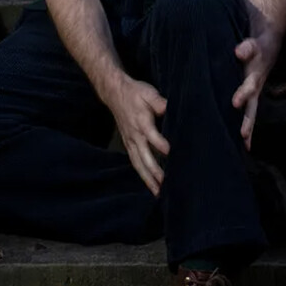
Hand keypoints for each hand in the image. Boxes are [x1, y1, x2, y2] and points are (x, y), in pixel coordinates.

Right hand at [105, 75, 168, 195]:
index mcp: (141, 122)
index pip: (152, 137)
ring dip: (148, 179)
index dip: (161, 145)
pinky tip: (151, 185)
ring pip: (139, 164)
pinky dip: (143, 175)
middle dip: (155, 172)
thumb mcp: (149, 93)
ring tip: (158, 193)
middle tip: (166, 185)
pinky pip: (135, 163)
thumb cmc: (135, 93)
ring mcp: (130, 142)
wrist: (114, 93)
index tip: (171, 154)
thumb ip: (160, 102)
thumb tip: (171, 109)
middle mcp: (135, 135)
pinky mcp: (128, 145)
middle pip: (145, 158)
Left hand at [232, 33, 280, 149]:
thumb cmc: (258, 47)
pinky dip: (247, 127)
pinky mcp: (249, 96)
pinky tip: (243, 142)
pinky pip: (248, 113)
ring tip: (245, 146)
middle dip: (248, 121)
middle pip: (252, 108)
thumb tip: (239, 52)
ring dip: (248, 129)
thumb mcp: (253, 44)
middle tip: (243, 136)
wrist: (268, 48)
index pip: (249, 87)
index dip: (243, 94)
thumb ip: (247, 48)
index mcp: (255, 77)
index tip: (235, 103)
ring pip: (251, 114)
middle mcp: (255, 88)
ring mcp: (253, 94)